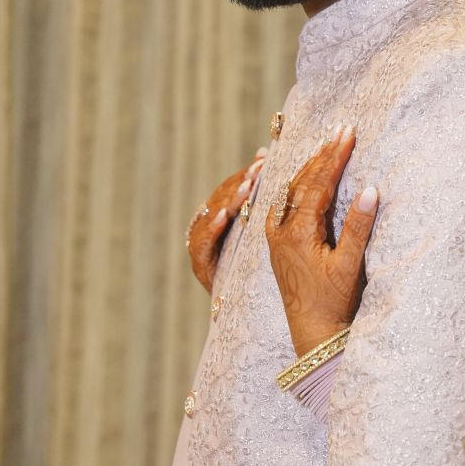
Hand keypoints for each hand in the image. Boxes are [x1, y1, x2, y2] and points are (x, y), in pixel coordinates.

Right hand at [185, 148, 266, 292]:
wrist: (255, 313)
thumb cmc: (258, 265)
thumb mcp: (258, 227)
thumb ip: (256, 195)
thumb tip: (262, 152)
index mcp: (224, 218)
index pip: (233, 189)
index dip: (246, 173)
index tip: (263, 159)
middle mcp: (209, 230)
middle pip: (220, 200)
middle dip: (239, 183)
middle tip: (257, 170)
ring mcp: (203, 249)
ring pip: (211, 218)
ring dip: (228, 201)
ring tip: (246, 189)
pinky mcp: (202, 269)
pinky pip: (202, 246)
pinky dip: (211, 230)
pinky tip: (224, 218)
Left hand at [265, 128, 378, 357]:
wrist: (312, 333)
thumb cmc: (334, 303)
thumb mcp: (350, 265)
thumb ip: (358, 227)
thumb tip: (370, 189)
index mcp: (297, 233)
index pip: (317, 184)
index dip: (334, 157)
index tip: (348, 134)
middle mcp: (280, 232)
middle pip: (300, 183)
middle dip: (321, 156)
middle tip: (339, 132)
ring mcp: (275, 239)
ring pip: (287, 193)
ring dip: (306, 169)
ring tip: (323, 147)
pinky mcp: (277, 246)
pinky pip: (281, 206)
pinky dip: (293, 186)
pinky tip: (298, 180)